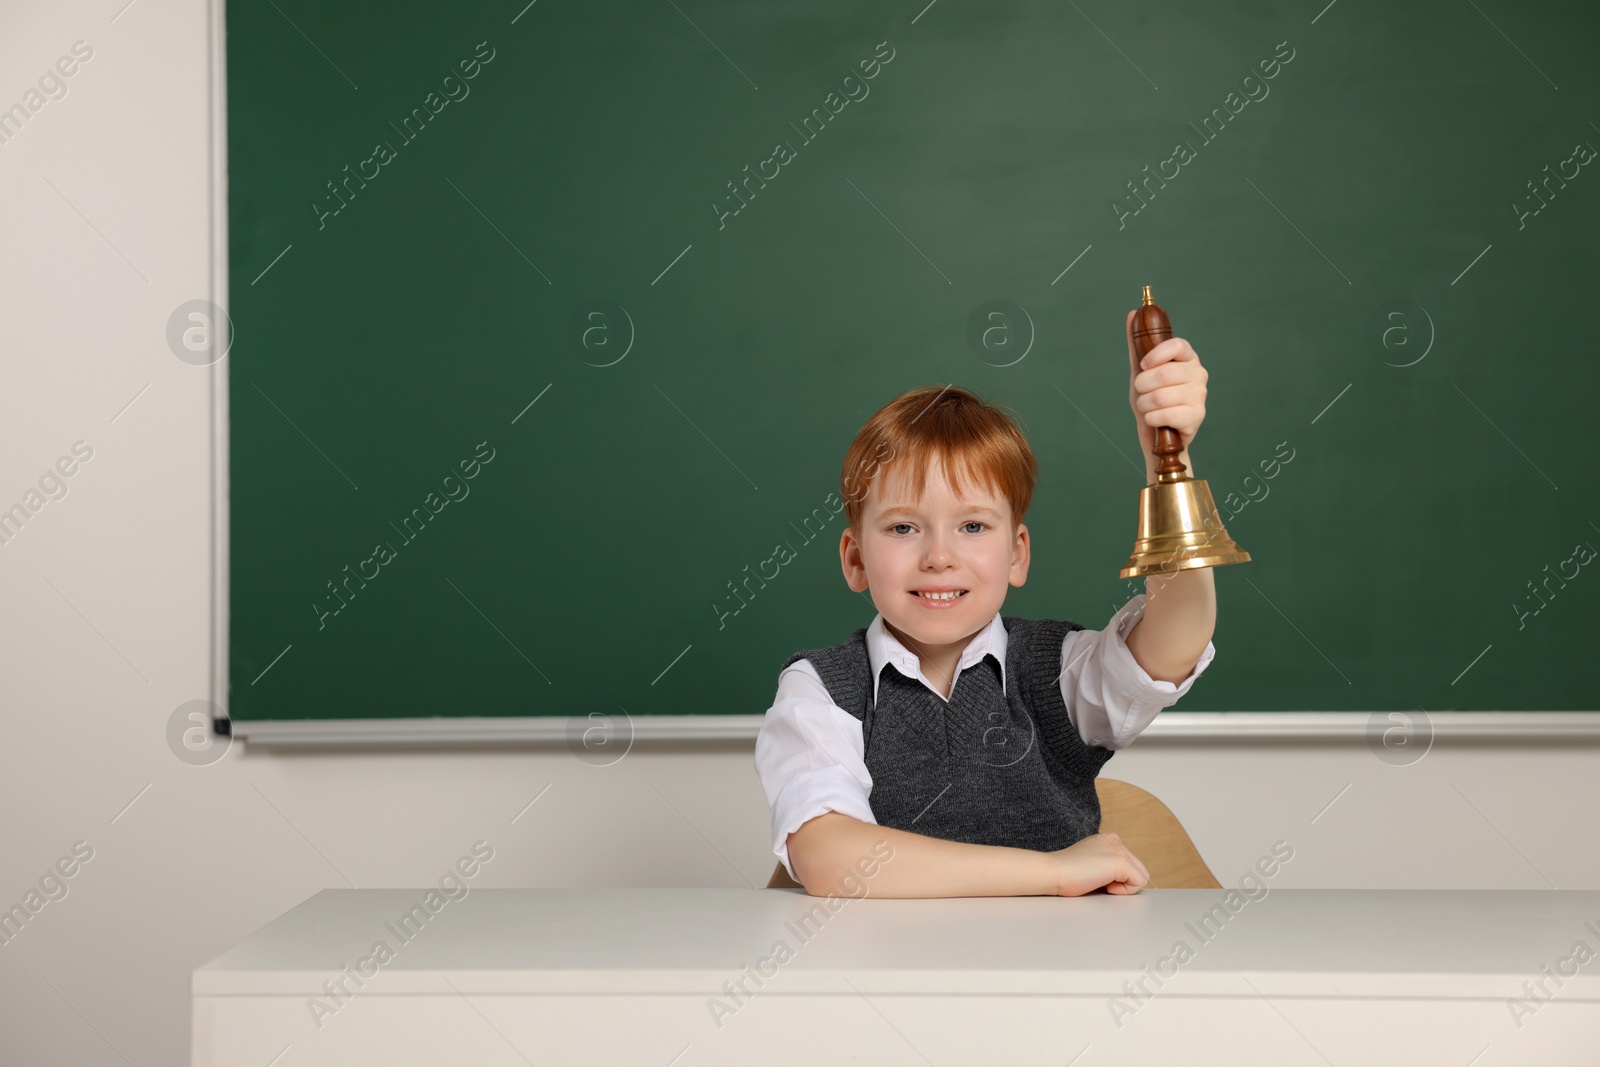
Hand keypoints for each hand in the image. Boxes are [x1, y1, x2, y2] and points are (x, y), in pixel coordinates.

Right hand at [1050, 831, 1150, 895]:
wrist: (1054, 872)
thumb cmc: (1066, 873)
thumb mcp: (1091, 862)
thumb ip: (1108, 865)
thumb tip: (1124, 880)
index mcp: (1107, 839)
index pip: (1129, 863)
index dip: (1116, 877)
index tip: (1097, 877)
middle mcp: (1115, 840)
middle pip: (1137, 869)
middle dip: (1122, 881)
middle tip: (1098, 882)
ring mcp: (1118, 849)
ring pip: (1140, 875)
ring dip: (1123, 886)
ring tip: (1101, 883)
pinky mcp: (1120, 862)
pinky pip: (1139, 882)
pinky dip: (1124, 891)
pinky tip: (1106, 886)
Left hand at [1126, 309, 1207, 458]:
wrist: (1156, 433)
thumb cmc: (1150, 398)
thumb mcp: (1140, 370)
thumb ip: (1137, 344)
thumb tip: (1131, 314)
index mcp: (1187, 358)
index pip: (1178, 345)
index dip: (1156, 355)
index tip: (1143, 366)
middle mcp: (1199, 373)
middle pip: (1164, 374)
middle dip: (1142, 386)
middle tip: (1142, 393)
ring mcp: (1200, 395)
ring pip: (1161, 396)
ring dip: (1145, 405)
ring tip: (1149, 408)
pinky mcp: (1198, 416)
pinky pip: (1165, 414)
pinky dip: (1151, 419)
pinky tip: (1155, 420)